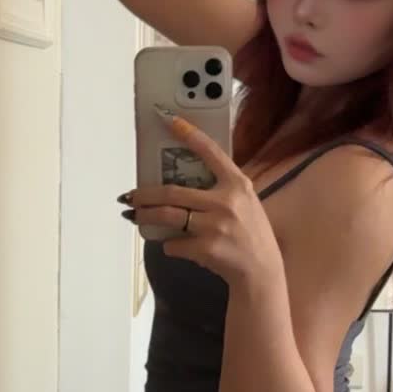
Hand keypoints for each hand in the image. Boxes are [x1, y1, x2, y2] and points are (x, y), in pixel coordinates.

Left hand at [123, 114, 283, 288]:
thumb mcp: (246, 203)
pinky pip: (174, 243)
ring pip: (166, 215)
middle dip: (144, 194)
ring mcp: (215, 225)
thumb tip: (182, 183)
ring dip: (145, 215)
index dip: (189, 134)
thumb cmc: (251, 235)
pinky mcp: (206, 248)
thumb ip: (221, 189)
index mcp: (237, 184)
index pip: (210, 151)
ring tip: (134, 215)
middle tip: (131, 196)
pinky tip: (171, 245)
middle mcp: (226, 201)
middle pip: (172, 191)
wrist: (261, 271)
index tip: (169, 120)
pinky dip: (169, 245)